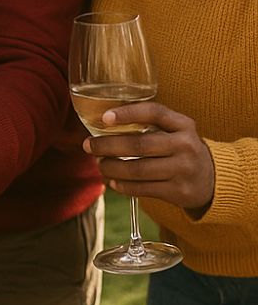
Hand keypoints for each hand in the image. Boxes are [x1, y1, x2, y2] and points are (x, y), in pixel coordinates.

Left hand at [84, 103, 215, 214]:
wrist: (214, 179)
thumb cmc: (181, 148)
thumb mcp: (174, 129)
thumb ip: (149, 122)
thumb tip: (103, 123)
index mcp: (182, 124)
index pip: (153, 112)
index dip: (127, 113)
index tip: (104, 118)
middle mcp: (185, 145)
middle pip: (139, 144)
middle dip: (108, 145)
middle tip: (88, 146)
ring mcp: (183, 170)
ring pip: (138, 169)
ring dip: (112, 167)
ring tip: (99, 164)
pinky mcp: (179, 192)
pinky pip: (144, 189)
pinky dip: (124, 185)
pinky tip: (112, 181)